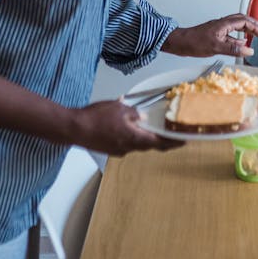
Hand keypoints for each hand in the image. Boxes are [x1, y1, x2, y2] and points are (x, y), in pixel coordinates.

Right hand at [69, 100, 184, 156]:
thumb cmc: (96, 117)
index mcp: (134, 138)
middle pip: (149, 145)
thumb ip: (134, 113)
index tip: (184, 141)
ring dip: (143, 136)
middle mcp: (128, 148)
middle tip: (170, 133)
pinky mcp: (109, 149)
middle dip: (160, 139)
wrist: (73, 128)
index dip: (173, 142)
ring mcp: (117, 150)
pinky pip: (124, 142)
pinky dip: (130, 135)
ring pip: (136, 144)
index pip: (159, 143)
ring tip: (147, 125)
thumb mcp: (119, 108)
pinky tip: (126, 125)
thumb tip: (142, 116)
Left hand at [163, 14, 257, 58]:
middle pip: (242, 20)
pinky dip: (238, 37)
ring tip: (256, 34)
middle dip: (254, 24)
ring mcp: (218, 29)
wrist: (180, 43)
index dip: (256, 27)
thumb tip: (249, 50)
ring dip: (248, 29)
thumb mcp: (216, 47)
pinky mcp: (215, 35)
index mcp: (224, 24)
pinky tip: (241, 43)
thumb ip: (233, 49)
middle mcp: (222, 24)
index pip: (244, 22)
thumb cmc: (194, 42)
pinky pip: (231, 34)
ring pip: (237, 26)